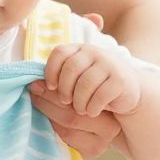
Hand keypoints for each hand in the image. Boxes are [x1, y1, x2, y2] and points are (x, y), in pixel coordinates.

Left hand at [27, 11, 124, 158]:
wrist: (127, 94)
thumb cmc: (94, 89)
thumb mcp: (75, 81)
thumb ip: (55, 79)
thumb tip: (32, 86)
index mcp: (80, 49)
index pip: (59, 52)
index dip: (51, 71)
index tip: (50, 87)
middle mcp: (95, 52)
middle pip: (70, 69)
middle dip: (64, 90)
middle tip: (66, 102)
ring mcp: (110, 65)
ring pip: (84, 85)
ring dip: (78, 102)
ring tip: (80, 109)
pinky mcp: (121, 81)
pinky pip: (99, 96)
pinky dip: (92, 107)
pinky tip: (93, 111)